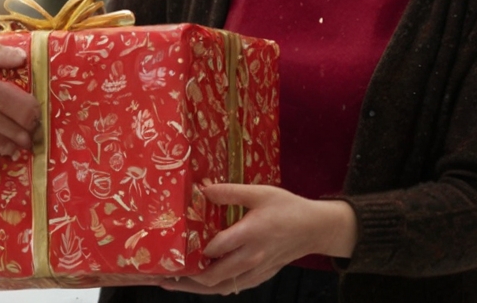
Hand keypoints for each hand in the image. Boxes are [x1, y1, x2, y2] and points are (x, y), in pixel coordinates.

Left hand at [158, 184, 356, 294]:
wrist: (315, 229)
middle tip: (162, 272)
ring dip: (195, 287)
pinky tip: (198, 282)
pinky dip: (213, 287)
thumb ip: (230, 191)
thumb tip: (202, 189)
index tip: (170, 247)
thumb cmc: (287, 208)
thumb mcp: (260, 192)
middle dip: (186, 277)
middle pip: (213, 276)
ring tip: (172, 282)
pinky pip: (232, 287)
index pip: (216, 248)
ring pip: (221, 287)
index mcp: (250, 234)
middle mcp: (251, 257)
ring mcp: (256, 271)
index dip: (193, 250)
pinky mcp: (260, 277)